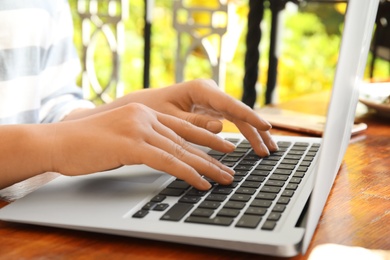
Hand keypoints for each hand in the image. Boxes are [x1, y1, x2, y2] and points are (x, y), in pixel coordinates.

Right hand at [52, 103, 235, 189]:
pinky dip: (187, 174)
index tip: (224, 145)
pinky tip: (201, 183)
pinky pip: (167, 162)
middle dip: (213, 153)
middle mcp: (145, 116)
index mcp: (144, 111)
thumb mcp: (120, 136)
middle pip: (187, 138)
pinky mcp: (131, 145)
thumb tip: (162, 153)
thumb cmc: (86, 143)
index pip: (182, 125)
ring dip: (207, 167)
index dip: (206, 136)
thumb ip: (142, 139)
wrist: (57, 141)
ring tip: (224, 178)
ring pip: (181, 150)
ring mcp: (139, 128)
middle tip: (232, 164)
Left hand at [116, 79, 278, 155]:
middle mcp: (210, 92)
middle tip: (270, 148)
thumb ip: (194, 123)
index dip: (249, 117)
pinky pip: (233, 121)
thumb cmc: (153, 108)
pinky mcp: (213, 109)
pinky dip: (244, 133)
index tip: (265, 126)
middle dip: (256, 130)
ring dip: (254, 134)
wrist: (145, 105)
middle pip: (239, 112)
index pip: (229, 104)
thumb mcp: (170, 118)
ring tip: (268, 150)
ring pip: (239, 117)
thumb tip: (221, 127)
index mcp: (200, 89)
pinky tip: (256, 144)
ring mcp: (214, 100)